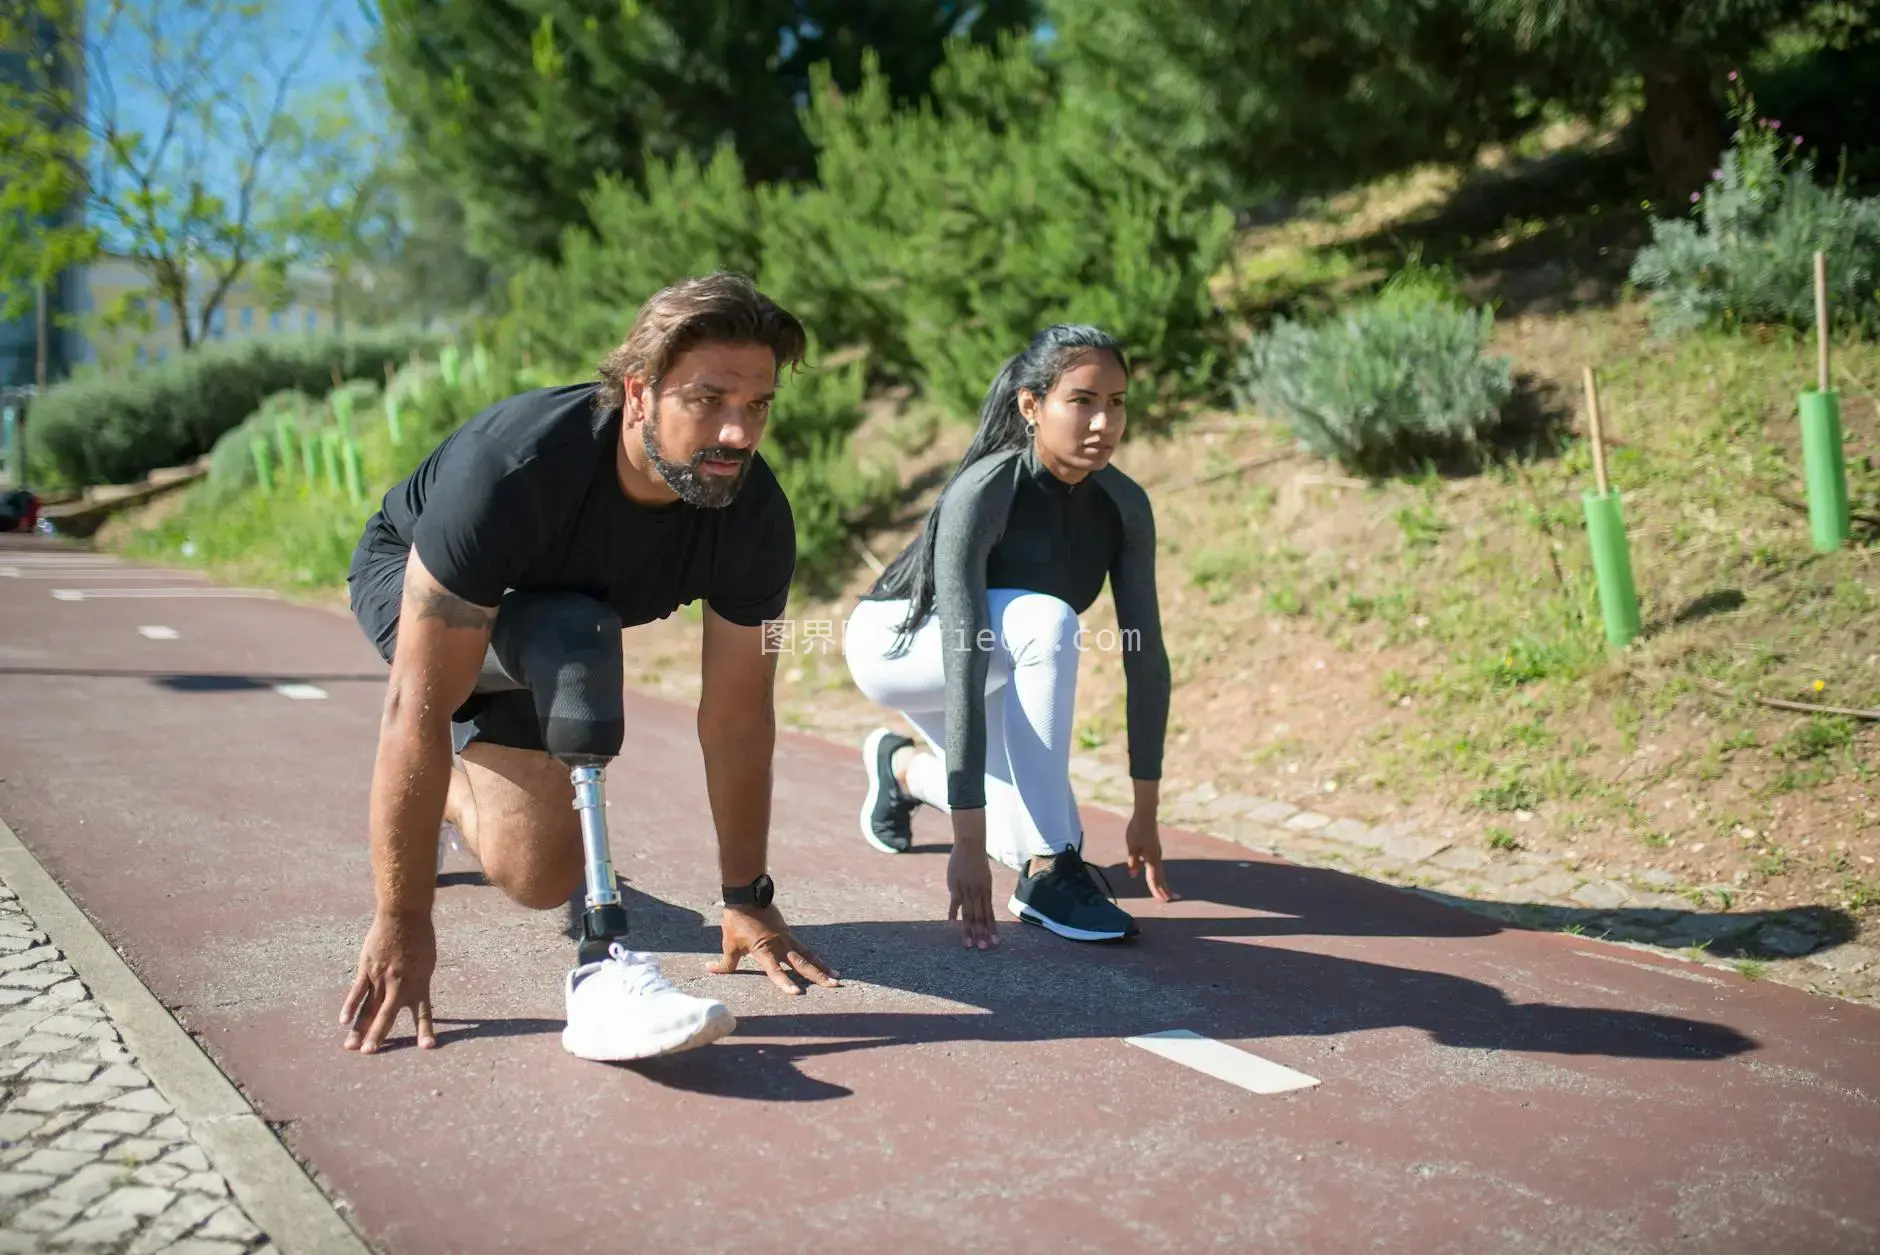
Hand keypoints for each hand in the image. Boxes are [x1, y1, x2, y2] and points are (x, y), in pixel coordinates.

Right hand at [341, 910, 436, 1052]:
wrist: (405, 914)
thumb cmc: (420, 936)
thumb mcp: (427, 961)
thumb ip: (418, 981)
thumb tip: (412, 995)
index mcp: (419, 983)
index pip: (423, 1012)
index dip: (425, 1030)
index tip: (427, 1047)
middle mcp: (399, 984)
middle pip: (387, 1014)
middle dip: (378, 1035)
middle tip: (370, 1053)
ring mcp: (381, 977)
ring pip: (368, 1006)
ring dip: (359, 1027)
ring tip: (351, 1046)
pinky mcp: (367, 968)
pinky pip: (357, 990)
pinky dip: (350, 1006)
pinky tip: (343, 1021)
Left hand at [708, 904, 838, 995]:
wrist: (747, 896)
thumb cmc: (736, 921)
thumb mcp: (728, 944)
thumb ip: (724, 962)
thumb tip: (709, 970)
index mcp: (764, 950)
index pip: (776, 970)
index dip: (785, 982)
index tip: (797, 993)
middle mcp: (779, 945)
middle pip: (802, 964)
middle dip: (818, 976)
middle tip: (834, 985)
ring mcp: (786, 938)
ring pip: (807, 955)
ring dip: (822, 967)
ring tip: (836, 977)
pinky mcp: (788, 932)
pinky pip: (803, 947)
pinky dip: (813, 956)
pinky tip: (822, 963)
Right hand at [946, 809, 997, 947]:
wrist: (971, 846)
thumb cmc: (977, 861)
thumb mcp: (984, 878)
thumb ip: (981, 892)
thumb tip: (980, 904)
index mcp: (986, 892)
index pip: (990, 914)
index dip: (992, 929)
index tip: (994, 942)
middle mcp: (978, 894)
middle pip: (981, 917)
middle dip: (981, 934)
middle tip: (982, 948)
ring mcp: (967, 890)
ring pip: (969, 914)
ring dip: (968, 930)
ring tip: (968, 944)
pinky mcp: (956, 886)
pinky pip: (955, 903)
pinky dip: (953, 914)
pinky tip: (952, 925)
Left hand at [1126, 811, 1178, 902]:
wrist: (1146, 815)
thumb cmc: (1137, 829)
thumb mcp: (1132, 846)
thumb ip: (1134, 860)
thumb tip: (1133, 874)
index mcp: (1151, 858)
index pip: (1153, 878)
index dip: (1156, 890)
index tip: (1162, 900)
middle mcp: (1157, 857)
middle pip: (1160, 877)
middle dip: (1164, 889)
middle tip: (1170, 899)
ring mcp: (1157, 853)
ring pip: (1160, 871)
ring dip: (1162, 883)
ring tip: (1167, 892)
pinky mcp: (1155, 849)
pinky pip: (1158, 865)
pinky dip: (1159, 874)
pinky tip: (1157, 876)